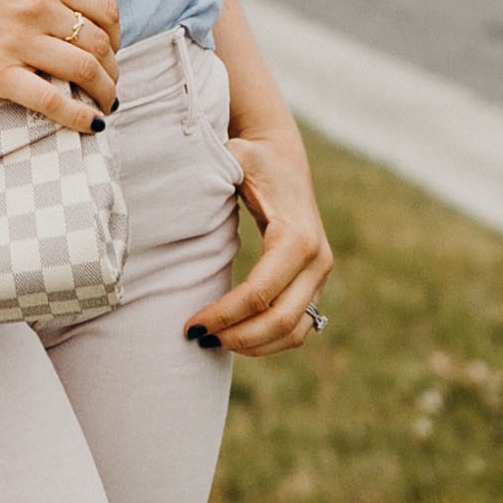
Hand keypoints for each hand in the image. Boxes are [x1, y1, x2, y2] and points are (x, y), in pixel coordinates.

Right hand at [0, 0, 121, 135]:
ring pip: (86, 71)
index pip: (105, 9)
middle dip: (113, 71)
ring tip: (103, 106)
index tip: (111, 53)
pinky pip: (53, 99)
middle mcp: (37, 5)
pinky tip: (89, 125)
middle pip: (101, 43)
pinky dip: (79, 116)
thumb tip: (76, 21)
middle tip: (108, 87)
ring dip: (104, 93)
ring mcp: (18, 40)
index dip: (116, 36)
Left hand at [188, 133, 332, 356]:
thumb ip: (214, 171)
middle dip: (236, 336)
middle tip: (197, 338)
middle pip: (279, 320)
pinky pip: (298, 327)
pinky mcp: (316, 283)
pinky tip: (234, 338)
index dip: (224, 314)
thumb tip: (182, 193)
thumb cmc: (252, 160)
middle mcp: (318, 259)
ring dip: (252, 345)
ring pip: (293, 331)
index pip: (260, 292)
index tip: (191, 323)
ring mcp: (321, 274)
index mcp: (298, 235)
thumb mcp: (235, 157)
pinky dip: (268, 342)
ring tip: (212, 342)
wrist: (284, 159)